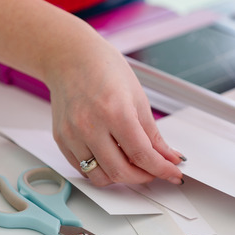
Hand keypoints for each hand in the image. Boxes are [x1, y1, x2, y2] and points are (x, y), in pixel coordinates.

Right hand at [46, 41, 183, 185]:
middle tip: (154, 171)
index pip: (142, 155)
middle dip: (143, 177)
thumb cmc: (104, 69)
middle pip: (120, 171)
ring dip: (120, 177)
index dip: (161, 169)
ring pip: (99, 176)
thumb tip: (168, 156)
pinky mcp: (61, 139)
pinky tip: (112, 158)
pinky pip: (82, 168)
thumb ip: (153, 134)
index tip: (172, 173)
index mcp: (115, 112)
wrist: (71, 57)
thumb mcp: (138, 99)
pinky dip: (100, 170)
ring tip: (133, 165)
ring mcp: (72, 134)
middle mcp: (90, 125)